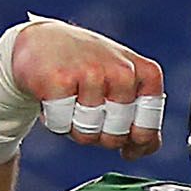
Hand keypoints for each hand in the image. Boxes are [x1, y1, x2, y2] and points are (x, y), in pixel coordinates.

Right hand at [10, 19, 165, 156]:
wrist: (43, 40)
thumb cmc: (88, 68)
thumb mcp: (124, 88)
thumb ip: (140, 120)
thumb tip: (141, 151)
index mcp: (146, 73)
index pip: (147, 131)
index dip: (130, 140)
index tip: (118, 127)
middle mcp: (124, 70)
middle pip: (116, 136)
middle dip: (99, 133)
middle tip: (88, 107)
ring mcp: (92, 72)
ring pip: (88, 134)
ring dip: (74, 126)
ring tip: (70, 98)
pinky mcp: (59, 79)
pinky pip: (61, 125)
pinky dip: (53, 119)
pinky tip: (53, 94)